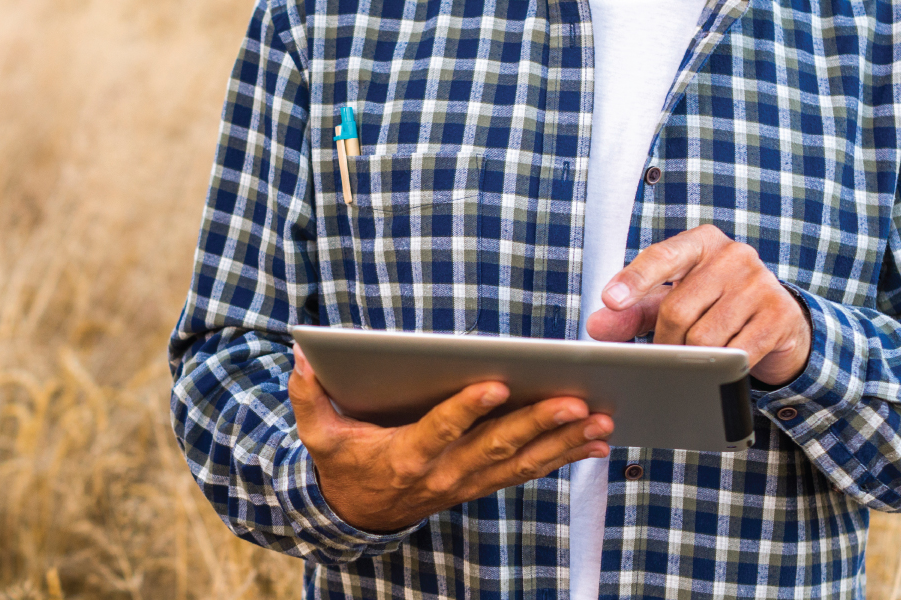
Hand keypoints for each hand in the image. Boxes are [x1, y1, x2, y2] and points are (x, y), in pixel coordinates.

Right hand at [289, 346, 612, 531]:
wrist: (355, 515)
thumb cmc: (341, 464)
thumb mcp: (317, 434)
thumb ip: (308, 398)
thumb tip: (302, 358)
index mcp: (405, 455)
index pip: (440, 429)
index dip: (468, 409)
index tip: (497, 384)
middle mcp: (442, 473)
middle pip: (495, 447)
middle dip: (537, 423)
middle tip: (574, 402)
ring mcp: (465, 483)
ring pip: (520, 462)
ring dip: (562, 443)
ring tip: (598, 421)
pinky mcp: (480, 485)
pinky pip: (527, 473)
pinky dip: (562, 459)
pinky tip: (594, 444)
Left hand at [585, 224, 810, 384]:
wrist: (779, 320)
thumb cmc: (714, 305)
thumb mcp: (671, 301)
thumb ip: (633, 311)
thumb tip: (595, 327)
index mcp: (702, 243)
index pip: (663, 256)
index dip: (634, 279)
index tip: (610, 300)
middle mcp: (734, 255)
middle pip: (677, 311)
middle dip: (665, 342)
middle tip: (666, 354)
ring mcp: (760, 283)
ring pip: (704, 338)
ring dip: (693, 359)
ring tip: (696, 359)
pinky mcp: (779, 315)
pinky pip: (736, 354)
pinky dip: (723, 367)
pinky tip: (725, 363)